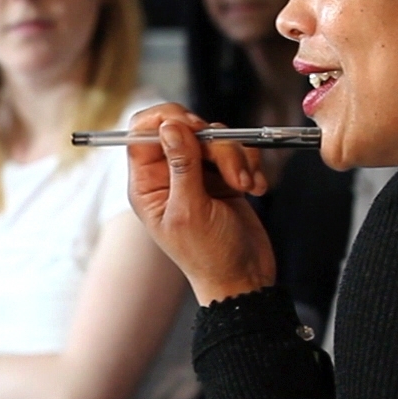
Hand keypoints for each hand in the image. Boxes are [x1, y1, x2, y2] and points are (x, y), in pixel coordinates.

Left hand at [126, 104, 278, 305]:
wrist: (245, 278)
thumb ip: (181, 165)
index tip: (192, 126)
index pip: (142, 132)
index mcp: (147, 184)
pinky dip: (250, 165)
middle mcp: (169, 175)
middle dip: (215, 144)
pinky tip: (255, 189)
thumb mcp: (190, 210)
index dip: (165, 120)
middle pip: (186, 129)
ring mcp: (198, 174)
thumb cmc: (209, 256)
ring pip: (217, 138)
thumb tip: (169, 126)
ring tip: (245, 186)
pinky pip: (238, 150)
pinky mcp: (224, 176)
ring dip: (237, 158)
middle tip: (230, 171)